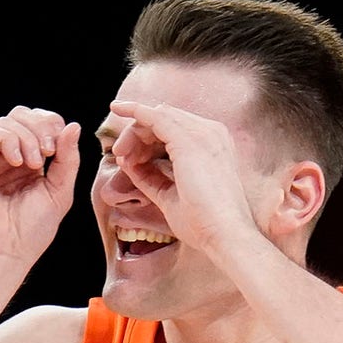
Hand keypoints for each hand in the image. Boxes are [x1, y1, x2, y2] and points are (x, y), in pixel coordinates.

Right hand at [0, 106, 81, 263]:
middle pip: (23, 115)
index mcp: (30, 162)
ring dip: (27, 137)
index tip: (59, 148)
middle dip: (41, 126)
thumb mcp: (60, 190)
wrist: (5, 253)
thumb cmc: (31, 230)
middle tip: (48, 152)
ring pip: (8, 121)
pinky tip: (17, 162)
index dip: (52, 124)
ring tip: (32, 164)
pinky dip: (8, 140)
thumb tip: (73, 126)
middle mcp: (7, 156)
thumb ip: (67, 158)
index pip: (40, 123)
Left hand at [108, 100, 258, 253]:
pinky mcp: (187, 138)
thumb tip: (129, 163)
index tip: (130, 159)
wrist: (225, 234)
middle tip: (121, 154)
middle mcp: (211, 134)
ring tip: (120, 152)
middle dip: (139, 134)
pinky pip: (154, 115)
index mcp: (213, 147)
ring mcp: (202, 133)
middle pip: (165, 119)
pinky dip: (134, 110)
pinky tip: (118, 109)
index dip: (149, 141)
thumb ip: (152, 178)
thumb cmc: (204, 223)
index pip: (175, 131)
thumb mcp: (172, 196)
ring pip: (157, 115)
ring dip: (134, 131)